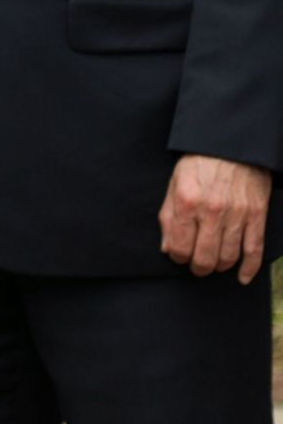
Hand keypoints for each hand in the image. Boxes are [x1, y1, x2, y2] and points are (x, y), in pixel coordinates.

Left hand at [159, 154, 270, 282]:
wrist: (231, 145)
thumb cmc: (199, 164)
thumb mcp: (174, 183)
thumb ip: (168, 216)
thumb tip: (166, 247)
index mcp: (186, 202)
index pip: (179, 246)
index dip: (177, 256)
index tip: (178, 255)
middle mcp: (211, 211)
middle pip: (204, 257)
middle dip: (198, 267)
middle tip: (196, 266)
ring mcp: (237, 215)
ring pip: (228, 257)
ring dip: (219, 266)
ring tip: (213, 264)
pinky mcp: (257, 216)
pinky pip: (254, 250)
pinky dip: (249, 268)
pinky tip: (242, 277)